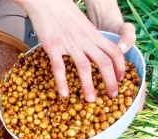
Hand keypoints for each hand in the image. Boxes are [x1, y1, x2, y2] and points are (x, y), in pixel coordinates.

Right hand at [12, 0, 128, 101]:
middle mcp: (84, 40)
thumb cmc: (62, 11)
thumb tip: (92, 48)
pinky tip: (64, 93)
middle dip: (110, 81)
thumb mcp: (82, 23)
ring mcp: (69, 43)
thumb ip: (89, 36)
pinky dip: (62, 82)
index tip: (120, 79)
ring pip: (84, 67)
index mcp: (93, 34)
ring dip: (89, 86)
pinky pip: (59, 66)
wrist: (46, 1)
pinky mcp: (53, 46)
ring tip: (90, 100)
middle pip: (104, 62)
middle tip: (111, 96)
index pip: (114, 51)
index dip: (120, 67)